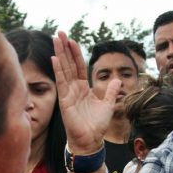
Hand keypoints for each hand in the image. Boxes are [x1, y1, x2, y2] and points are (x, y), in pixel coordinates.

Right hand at [51, 32, 117, 153]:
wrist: (90, 140)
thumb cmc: (97, 125)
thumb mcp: (108, 105)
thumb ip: (111, 92)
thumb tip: (117, 80)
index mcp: (83, 88)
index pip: (78, 66)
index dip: (75, 53)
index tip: (71, 39)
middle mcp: (74, 88)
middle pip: (69, 63)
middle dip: (64, 48)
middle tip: (59, 32)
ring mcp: (68, 93)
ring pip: (64, 69)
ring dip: (60, 53)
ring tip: (55, 39)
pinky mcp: (65, 100)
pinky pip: (62, 82)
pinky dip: (58, 70)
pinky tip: (55, 58)